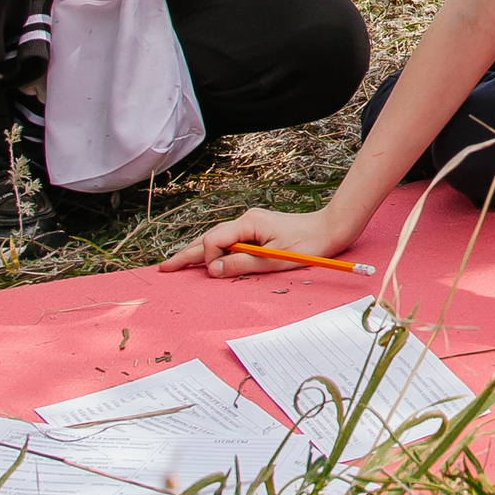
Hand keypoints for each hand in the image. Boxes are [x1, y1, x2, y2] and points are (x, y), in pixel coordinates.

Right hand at [160, 206, 350, 275]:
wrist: (330, 229)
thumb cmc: (308, 244)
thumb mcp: (275, 260)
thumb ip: (243, 264)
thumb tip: (214, 270)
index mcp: (248, 223)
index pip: (213, 241)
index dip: (209, 259)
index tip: (217, 274)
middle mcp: (245, 220)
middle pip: (208, 237)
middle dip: (186, 254)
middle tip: (164, 268)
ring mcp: (250, 223)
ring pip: (216, 238)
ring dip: (198, 251)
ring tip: (177, 263)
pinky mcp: (256, 229)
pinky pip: (228, 240)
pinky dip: (214, 249)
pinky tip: (206, 256)